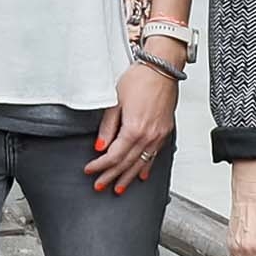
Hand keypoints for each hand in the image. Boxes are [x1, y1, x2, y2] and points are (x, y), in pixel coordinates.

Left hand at [89, 57, 176, 193]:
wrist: (162, 68)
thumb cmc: (140, 79)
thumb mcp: (115, 101)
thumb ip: (107, 127)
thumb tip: (100, 146)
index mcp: (134, 129)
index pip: (113, 156)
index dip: (100, 166)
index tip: (90, 171)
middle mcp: (148, 136)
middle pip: (127, 163)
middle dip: (112, 176)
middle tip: (100, 186)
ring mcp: (159, 135)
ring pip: (141, 163)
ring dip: (128, 177)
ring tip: (119, 188)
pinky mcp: (165, 132)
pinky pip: (154, 156)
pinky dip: (146, 167)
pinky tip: (141, 175)